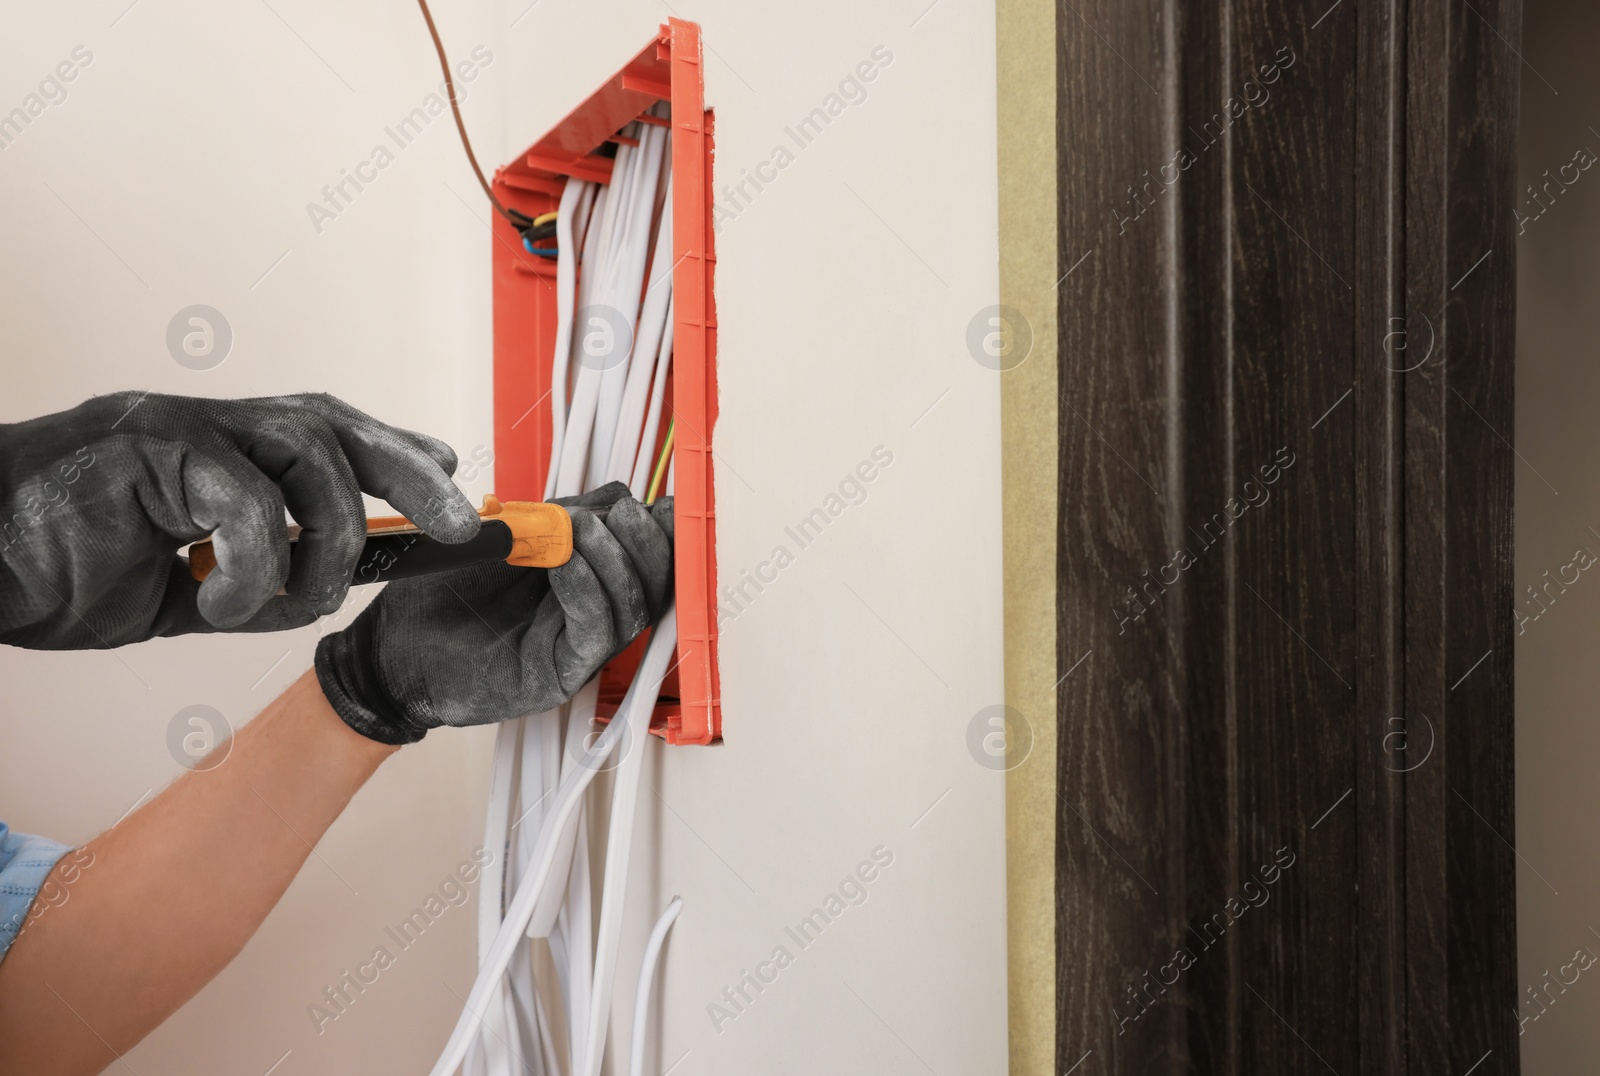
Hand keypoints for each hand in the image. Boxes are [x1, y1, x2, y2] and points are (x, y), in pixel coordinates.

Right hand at [0, 392, 481, 649]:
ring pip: (301, 448)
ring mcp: (169, 426)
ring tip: (307, 595)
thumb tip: (321, 590)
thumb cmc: (49, 573)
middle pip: (329, 421)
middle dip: (404, 469)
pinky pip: (239, 497)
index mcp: (210, 448)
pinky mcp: (138, 445)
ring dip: (329, 531)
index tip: (447, 475)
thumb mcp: (175, 592)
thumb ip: (248, 580)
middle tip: (459, 520)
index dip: (390, 448)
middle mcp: (198, 423)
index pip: (322, 429)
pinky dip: (252, 561)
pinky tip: (221, 603)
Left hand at [314, 482, 673, 743]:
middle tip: (626, 513)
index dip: (658, 531)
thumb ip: (556, 520)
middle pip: (654, 586)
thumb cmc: (440, 596)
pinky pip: (594, 634)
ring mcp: (576, 649)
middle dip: (649, 544)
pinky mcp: (557, 675)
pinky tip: (566, 563)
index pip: (648, 559)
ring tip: (586, 529)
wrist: (388, 649)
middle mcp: (591, 617)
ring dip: (617, 562)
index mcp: (587, 583)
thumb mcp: (506, 538)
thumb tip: (613, 496)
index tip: (651, 501)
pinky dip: (588, 592)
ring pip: (631, 608)